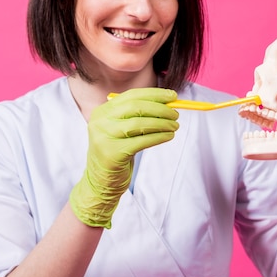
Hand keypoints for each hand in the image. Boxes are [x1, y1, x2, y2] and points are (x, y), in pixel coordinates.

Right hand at [69, 87, 178, 227]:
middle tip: (176, 114)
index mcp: (102, 111)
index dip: (154, 94)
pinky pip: (141, 141)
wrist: (102, 181)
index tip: (173, 96)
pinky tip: (169, 136)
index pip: (131, 96)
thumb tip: (169, 103)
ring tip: (175, 126)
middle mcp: (100, 121)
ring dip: (162, 123)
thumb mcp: (123, 130)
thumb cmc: (118, 152)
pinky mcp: (111, 153)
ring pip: (139, 124)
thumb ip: (140, 115)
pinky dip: (158, 137)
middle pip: (135, 107)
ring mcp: (104, 137)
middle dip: (160, 108)